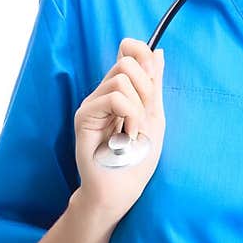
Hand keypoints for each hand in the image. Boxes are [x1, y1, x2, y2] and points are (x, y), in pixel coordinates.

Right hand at [73, 39, 166, 223]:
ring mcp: (93, 104)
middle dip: (146, 88)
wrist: (121, 190)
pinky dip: (129, 116)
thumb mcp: (154, 117)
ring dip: (138, 108)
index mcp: (121, 92)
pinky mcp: (84, 116)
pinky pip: (114, 98)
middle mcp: (104, 94)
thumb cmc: (137, 160)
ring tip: (133, 132)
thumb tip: (158, 52)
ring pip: (121, 78)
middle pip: (127, 62)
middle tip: (143, 117)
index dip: (142, 53)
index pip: (128, 51)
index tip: (153, 80)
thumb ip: (154, 86)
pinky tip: (126, 136)